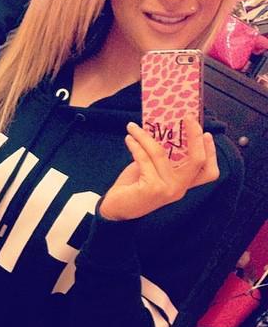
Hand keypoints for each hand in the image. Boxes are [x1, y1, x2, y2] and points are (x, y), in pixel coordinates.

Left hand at [99, 118, 219, 220]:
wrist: (115, 209)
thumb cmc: (133, 187)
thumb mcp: (151, 170)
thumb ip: (162, 157)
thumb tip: (162, 130)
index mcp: (182, 185)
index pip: (208, 172)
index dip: (211, 152)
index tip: (206, 133)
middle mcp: (179, 189)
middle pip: (198, 160)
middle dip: (194, 136)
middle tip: (186, 117)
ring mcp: (167, 189)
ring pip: (161, 154)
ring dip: (145, 136)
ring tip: (133, 127)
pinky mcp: (152, 188)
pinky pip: (145, 158)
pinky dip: (135, 145)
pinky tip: (129, 139)